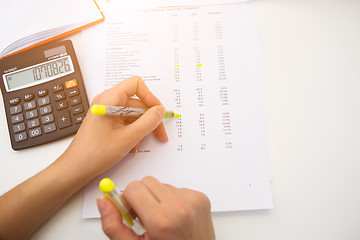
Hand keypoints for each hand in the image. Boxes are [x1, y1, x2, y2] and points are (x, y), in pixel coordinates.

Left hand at [59, 76, 167, 177]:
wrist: (76, 168)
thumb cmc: (94, 153)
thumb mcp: (128, 137)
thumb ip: (148, 122)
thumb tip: (160, 110)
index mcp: (109, 99)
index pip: (136, 84)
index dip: (150, 97)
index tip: (157, 112)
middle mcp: (108, 102)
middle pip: (138, 102)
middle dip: (149, 119)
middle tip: (159, 134)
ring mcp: (107, 112)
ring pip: (134, 114)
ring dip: (140, 129)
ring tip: (137, 144)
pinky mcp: (108, 121)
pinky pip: (127, 122)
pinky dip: (133, 132)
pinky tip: (131, 145)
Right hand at [97, 176, 214, 239]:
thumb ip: (114, 226)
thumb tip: (103, 202)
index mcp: (160, 220)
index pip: (133, 187)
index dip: (128, 200)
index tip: (131, 213)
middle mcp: (179, 207)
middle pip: (146, 182)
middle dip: (141, 197)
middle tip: (145, 217)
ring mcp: (192, 201)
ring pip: (162, 184)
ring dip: (157, 198)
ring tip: (163, 220)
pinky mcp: (201, 198)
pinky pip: (177, 188)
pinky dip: (172, 200)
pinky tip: (175, 217)